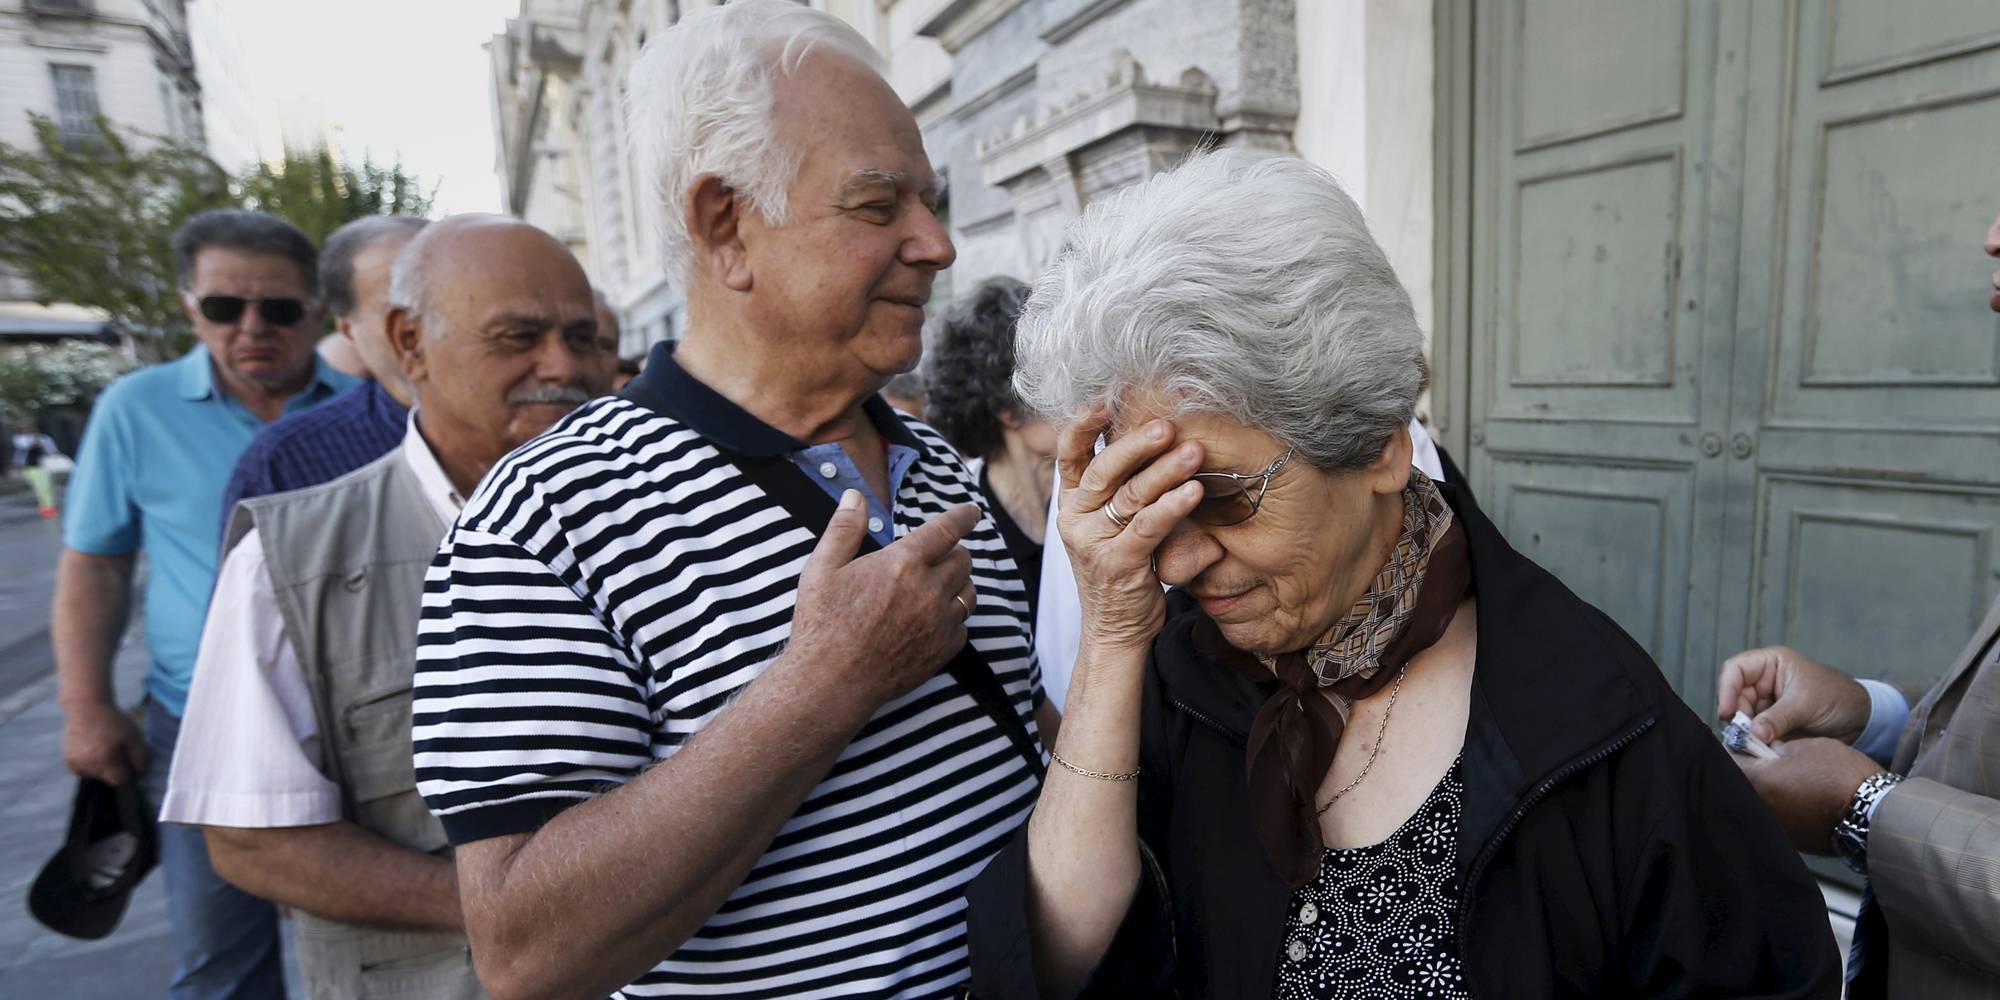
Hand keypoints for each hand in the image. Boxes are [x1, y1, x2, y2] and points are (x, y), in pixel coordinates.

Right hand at [61, 699, 147, 785]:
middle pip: (107, 779)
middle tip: (116, 752)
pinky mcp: (67, 760)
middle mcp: (88, 764)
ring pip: (94, 775)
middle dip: (115, 769)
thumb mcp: (134, 736)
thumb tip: (140, 774)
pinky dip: (89, 764)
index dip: (128, 775)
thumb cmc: (114, 722)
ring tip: (103, 748)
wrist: (86, 707)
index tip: (130, 764)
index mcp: (105, 759)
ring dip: (101, 767)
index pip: (119, 781)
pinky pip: (82, 770)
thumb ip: (140, 757)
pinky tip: (92, 749)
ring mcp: (75, 763)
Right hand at [786, 490, 980, 714]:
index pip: (946, 530)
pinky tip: (933, 619)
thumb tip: (855, 497)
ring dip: (958, 583)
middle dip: (954, 552)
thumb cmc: (822, 625)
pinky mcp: (942, 651)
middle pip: (963, 560)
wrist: (831, 683)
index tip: (972, 512)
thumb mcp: (822, 569)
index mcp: (902, 564)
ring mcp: (939, 623)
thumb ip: (844, 529)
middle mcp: (928, 591)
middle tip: (937, 556)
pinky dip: (954, 618)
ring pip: (969, 592)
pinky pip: (963, 626)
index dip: (963, 517)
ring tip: (937, 585)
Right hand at [1055, 409, 1206, 652]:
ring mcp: (1092, 542)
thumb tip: (1156, 436)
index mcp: (1073, 502)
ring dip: (1166, 470)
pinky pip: (1147, 527)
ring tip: (1195, 451)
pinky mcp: (1117, 564)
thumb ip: (1123, 487)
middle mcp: (1076, 519)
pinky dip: (1172, 507)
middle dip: (1136, 443)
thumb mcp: (1113, 523)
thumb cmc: (1123, 569)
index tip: (1106, 398)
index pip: (1069, 454)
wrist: (1115, 630)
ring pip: (1130, 496)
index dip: (1084, 424)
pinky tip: (1193, 491)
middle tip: (1168, 423)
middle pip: (1104, 469)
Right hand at [1716, 645, 1870, 744]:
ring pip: (1741, 716)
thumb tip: (1752, 734)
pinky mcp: (1770, 723)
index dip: (1726, 690)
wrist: (1862, 719)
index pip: (1735, 670)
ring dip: (1745, 731)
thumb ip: (1777, 718)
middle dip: (1737, 716)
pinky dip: (1754, 740)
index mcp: (1770, 664)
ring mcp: (1766, 703)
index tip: (1727, 713)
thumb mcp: (1806, 705)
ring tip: (1755, 744)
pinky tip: (1760, 747)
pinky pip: (1753, 731)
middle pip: (1734, 696)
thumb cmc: (1838, 698)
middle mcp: (1763, 681)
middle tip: (1743, 735)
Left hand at [1731, 737, 1881, 854]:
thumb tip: (1765, 749)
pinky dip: (1782, 807)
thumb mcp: (1805, 745)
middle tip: (1765, 758)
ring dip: (1767, 790)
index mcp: (1756, 781)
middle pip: (1741, 783)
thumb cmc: (1841, 776)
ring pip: (1759, 802)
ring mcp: (1774, 827)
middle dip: (1750, 770)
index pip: (1728, 759)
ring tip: (1786, 778)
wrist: (1873, 813)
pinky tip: (1798, 797)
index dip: (1736, 747)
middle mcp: (1758, 808)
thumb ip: (1776, 747)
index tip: (1745, 742)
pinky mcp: (1791, 840)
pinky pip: (1777, 818)